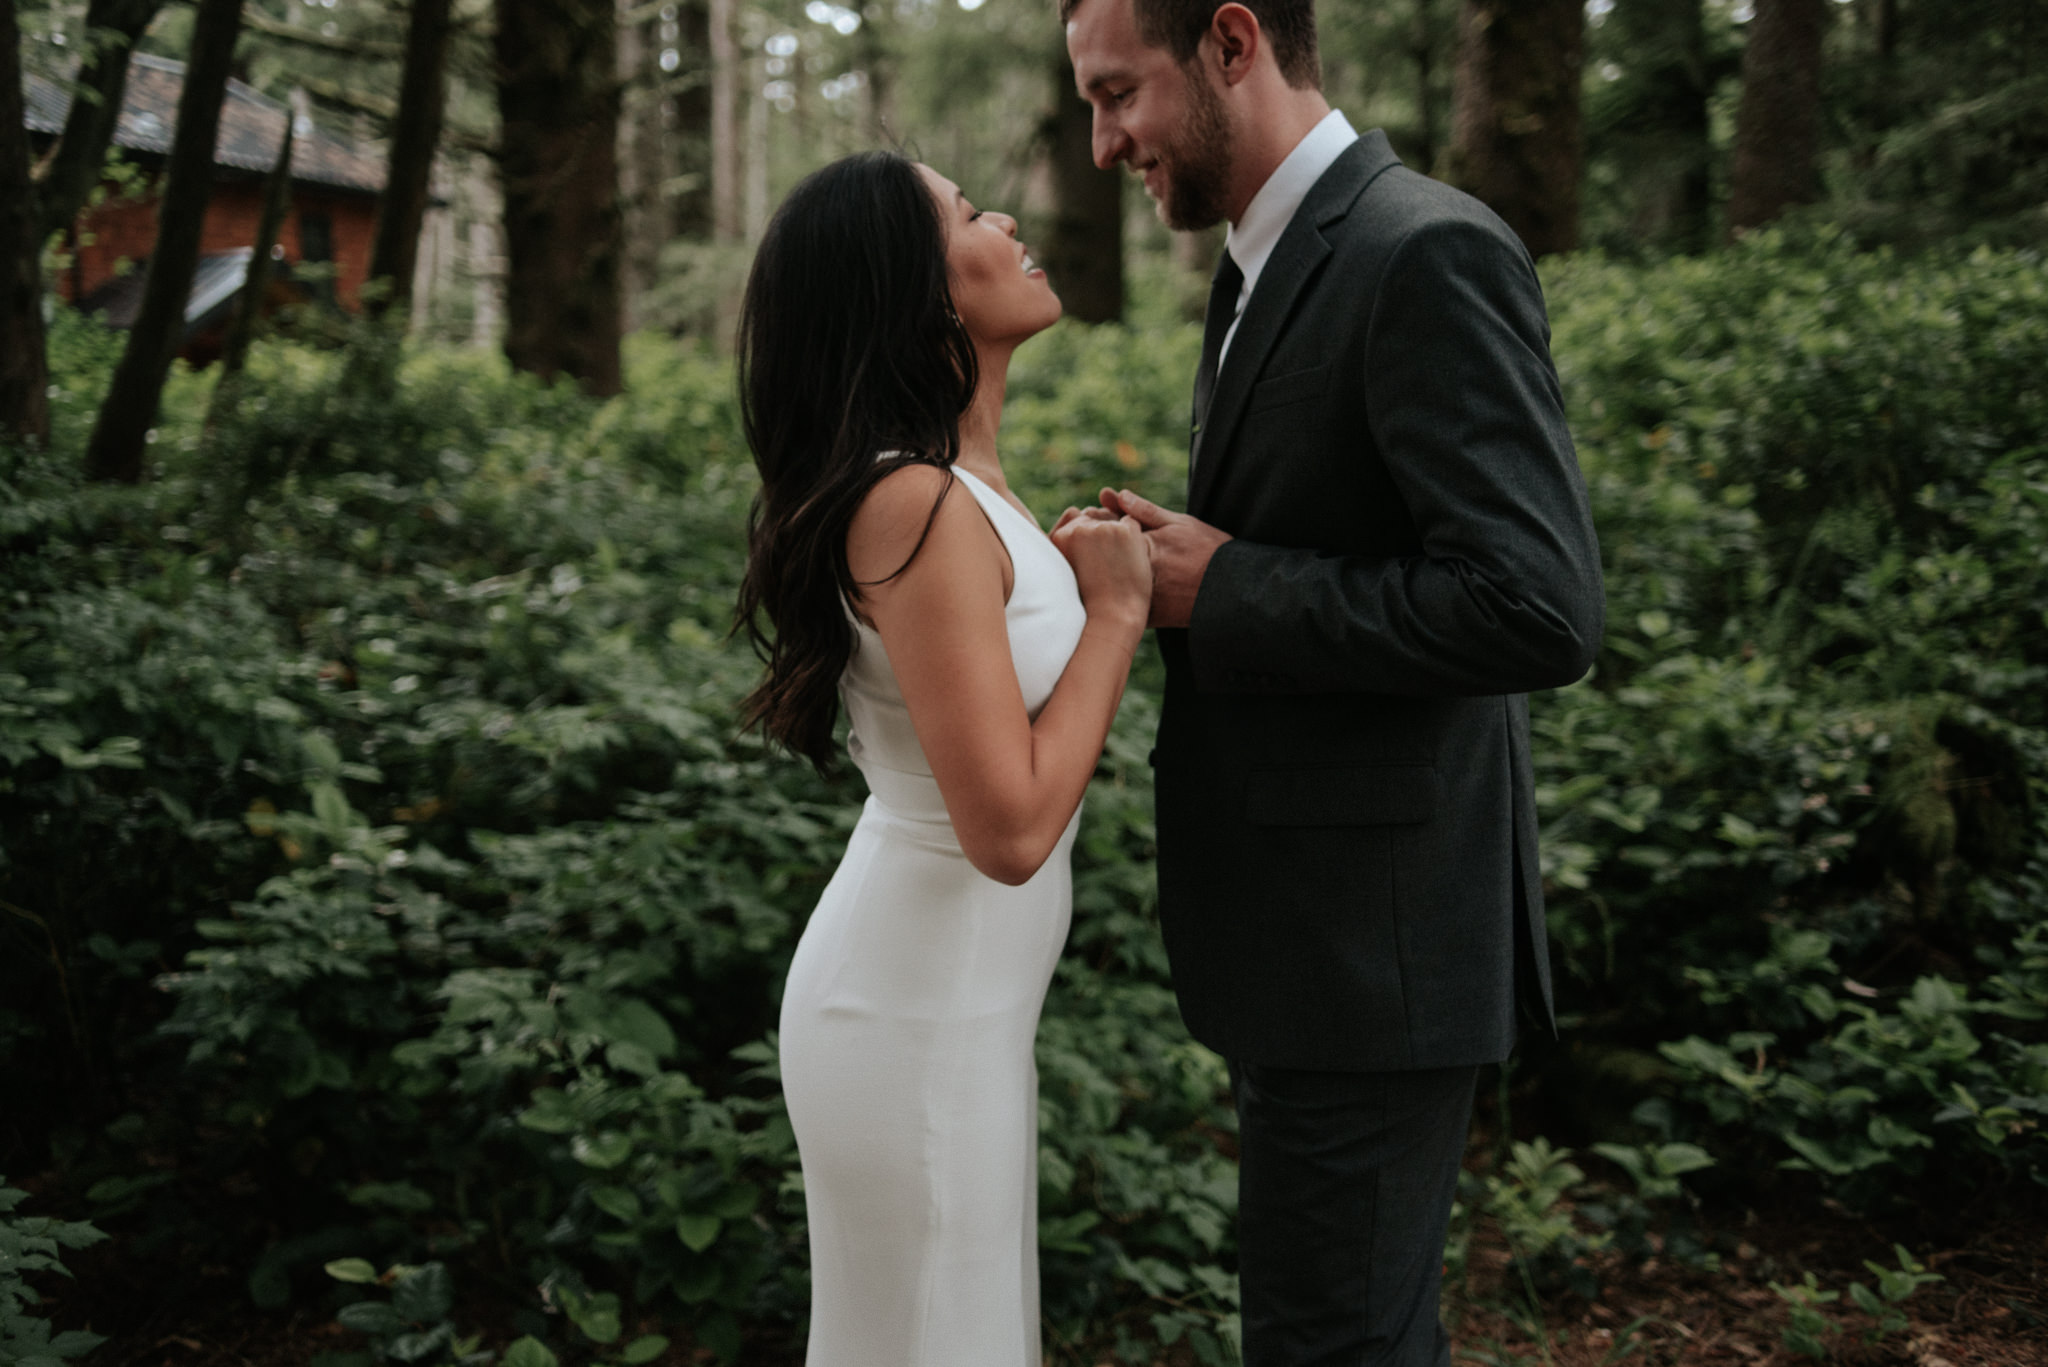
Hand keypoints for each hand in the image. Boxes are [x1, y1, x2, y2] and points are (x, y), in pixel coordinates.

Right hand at [1048, 508, 1151, 631]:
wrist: (1112, 618)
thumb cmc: (1090, 600)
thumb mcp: (1067, 569)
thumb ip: (1068, 541)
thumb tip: (1076, 511)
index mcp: (1058, 538)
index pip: (1074, 516)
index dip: (1087, 533)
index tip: (1093, 555)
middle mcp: (1076, 529)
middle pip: (1094, 515)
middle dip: (1102, 530)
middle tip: (1107, 563)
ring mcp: (1101, 528)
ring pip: (1113, 518)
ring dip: (1118, 534)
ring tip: (1117, 564)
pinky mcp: (1123, 531)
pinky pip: (1132, 523)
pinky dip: (1134, 538)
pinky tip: (1130, 560)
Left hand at [1099, 487, 1230, 628]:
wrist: (1233, 590)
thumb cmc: (1208, 551)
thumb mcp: (1180, 523)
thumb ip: (1146, 511)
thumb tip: (1118, 494)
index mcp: (1144, 546)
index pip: (1108, 533)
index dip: (1098, 524)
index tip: (1094, 517)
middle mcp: (1139, 573)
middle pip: (1105, 560)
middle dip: (1096, 549)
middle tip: (1098, 538)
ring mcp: (1143, 597)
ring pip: (1111, 584)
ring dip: (1103, 574)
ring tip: (1117, 564)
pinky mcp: (1149, 616)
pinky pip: (1123, 606)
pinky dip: (1116, 596)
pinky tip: (1117, 586)